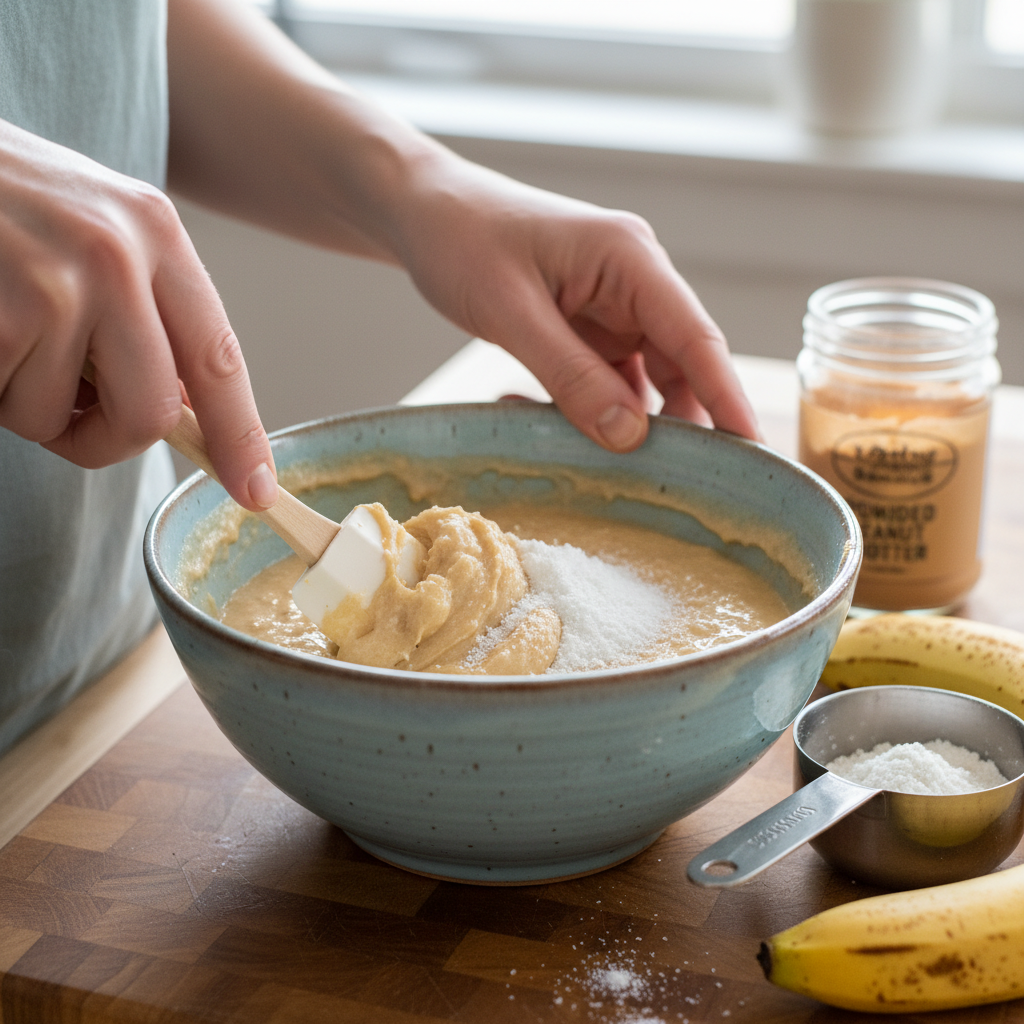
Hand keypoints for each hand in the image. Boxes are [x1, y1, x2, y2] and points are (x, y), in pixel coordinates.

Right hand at [0, 118, 276, 509]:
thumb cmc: (1, 198)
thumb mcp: (95, 225)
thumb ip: (144, 306)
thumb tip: (177, 406)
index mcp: (155, 231)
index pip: (217, 358)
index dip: (239, 435)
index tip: (255, 489)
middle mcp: (115, 257)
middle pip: (149, 414)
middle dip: (107, 439)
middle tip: (69, 418)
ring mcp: (52, 287)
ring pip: (56, 418)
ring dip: (22, 402)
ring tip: (1, 330)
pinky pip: (2, 405)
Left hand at [386, 152, 760, 449]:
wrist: (421, 213)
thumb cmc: (462, 240)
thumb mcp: (512, 312)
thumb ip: (570, 376)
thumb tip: (629, 437)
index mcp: (630, 259)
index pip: (696, 337)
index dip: (727, 397)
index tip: (751, 451)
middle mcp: (633, 282)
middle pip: (680, 364)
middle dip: (681, 423)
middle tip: (683, 487)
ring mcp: (610, 306)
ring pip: (643, 379)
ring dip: (629, 422)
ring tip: (613, 469)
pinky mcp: (585, 327)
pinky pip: (605, 380)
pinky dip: (591, 410)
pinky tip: (560, 430)